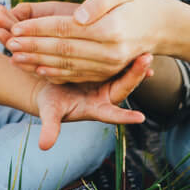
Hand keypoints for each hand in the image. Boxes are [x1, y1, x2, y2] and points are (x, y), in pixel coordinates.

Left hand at [0, 0, 168, 82]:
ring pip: (66, 66)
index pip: (65, 29)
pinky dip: (54, 73)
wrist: (160, 26)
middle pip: (62, 50)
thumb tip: (77, 17)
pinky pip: (77, 75)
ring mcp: (109, 66)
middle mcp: (110, 53)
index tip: (16, 25)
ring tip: (13, 55)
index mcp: (111, 29)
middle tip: (6, 41)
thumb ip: (98, 2)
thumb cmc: (136, 1)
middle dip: (31, 46)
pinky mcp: (106, 73)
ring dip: (37, 62)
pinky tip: (36, 68)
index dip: (38, 28)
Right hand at [34, 53, 152, 149]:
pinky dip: (127, 54)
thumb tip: (43, 146)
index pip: (112, 114)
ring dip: (136, 64)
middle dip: (135, 75)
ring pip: (126, 72)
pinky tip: (137, 43)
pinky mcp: (105, 67)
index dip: (124, 117)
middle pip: (124, 87)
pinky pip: (120, 60)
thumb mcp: (49, 112)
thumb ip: (50, 127)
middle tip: (145, 61)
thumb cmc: (50, 101)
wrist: (50, 84)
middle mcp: (106, 96)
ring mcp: (108, 81)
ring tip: (146, 52)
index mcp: (95, 109)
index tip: (140, 118)